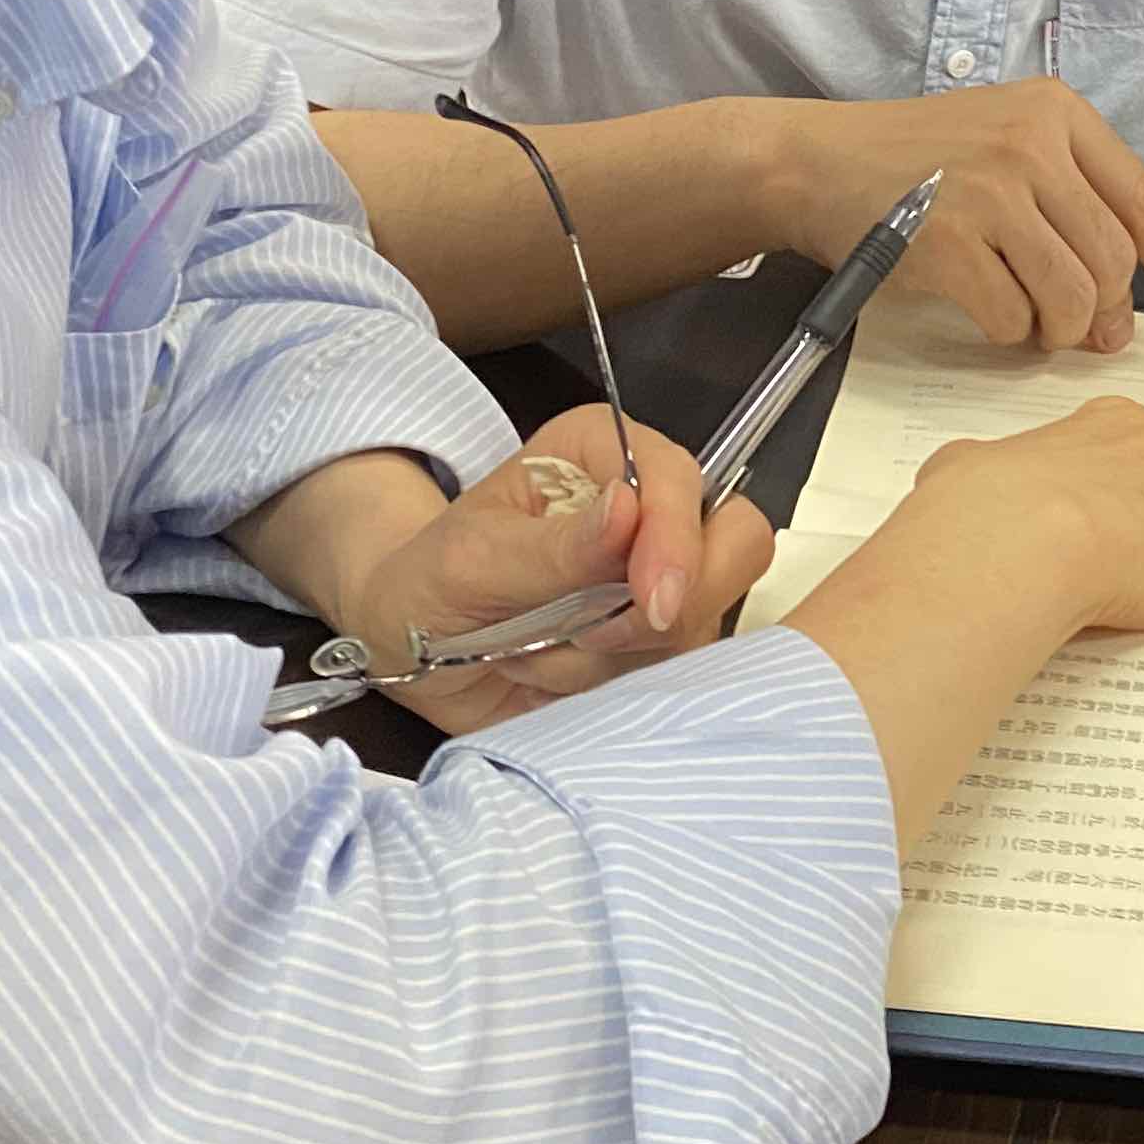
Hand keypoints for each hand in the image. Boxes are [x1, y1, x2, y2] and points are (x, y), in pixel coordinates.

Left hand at [333, 404, 771, 737]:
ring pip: (702, 625)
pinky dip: (610, 688)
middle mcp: (648, 511)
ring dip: (612, 658)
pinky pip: (678, 676)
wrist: (407, 653)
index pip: (683, 482)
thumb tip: (630, 508)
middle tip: (589, 635)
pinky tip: (554, 674)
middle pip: (736, 546)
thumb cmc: (430, 582)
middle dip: (669, 606)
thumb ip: (557, 546)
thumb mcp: (475, 559)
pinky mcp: (659, 646)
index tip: (653, 602)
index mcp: (603, 454)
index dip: (679, 541)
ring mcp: (662, 582)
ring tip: (534, 648)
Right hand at [761, 82, 1143, 352]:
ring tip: (1033, 324)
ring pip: (1072, 293)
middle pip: (1112, 256)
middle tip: (1089, 332)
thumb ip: (1068, 196)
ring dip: (1058, 328)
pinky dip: (1007, 331)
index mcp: (1054, 113)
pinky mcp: (950, 242)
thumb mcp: (1002, 139)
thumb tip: (1124, 294)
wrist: (818, 164)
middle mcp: (1029, 144)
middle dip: (1106, 310)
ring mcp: (989, 192)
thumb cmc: (910, 161)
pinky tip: (988, 314)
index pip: (1143, 196)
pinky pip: (1012, 316)